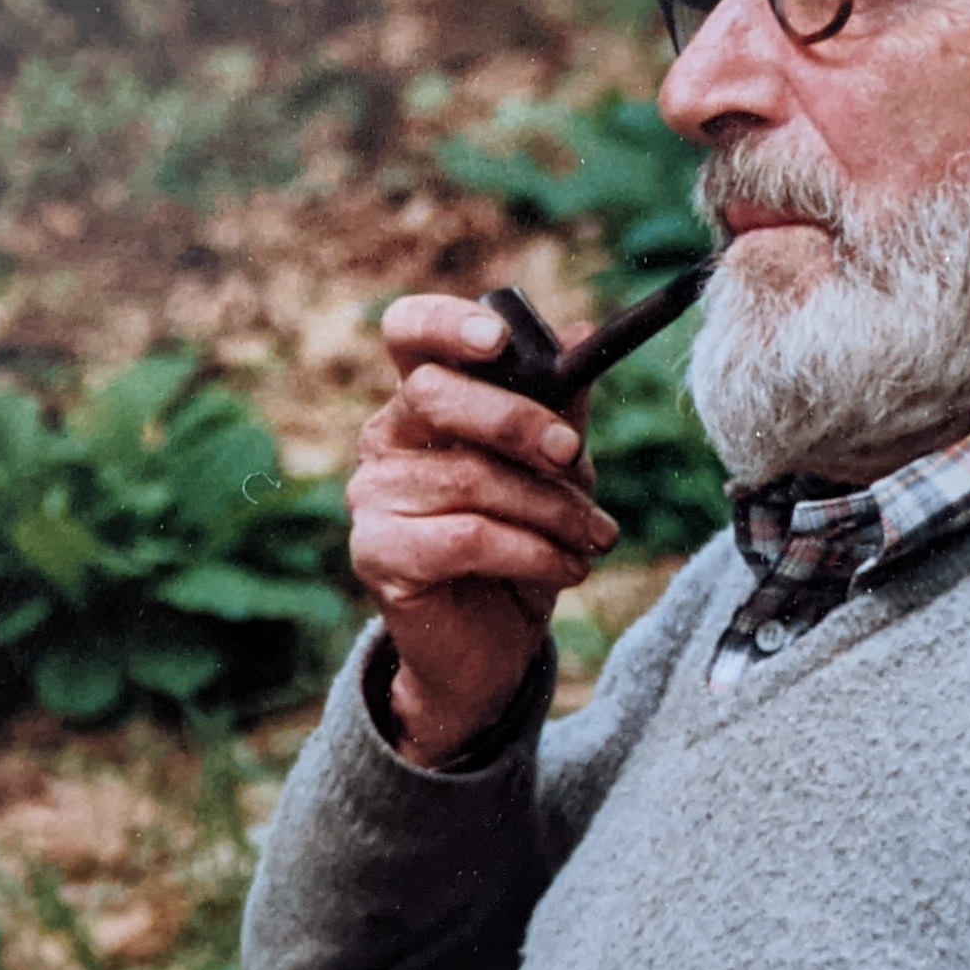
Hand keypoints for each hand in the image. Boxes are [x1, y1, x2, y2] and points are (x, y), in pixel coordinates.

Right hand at [348, 294, 618, 765]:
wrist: (494, 646)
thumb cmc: (523, 541)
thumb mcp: (555, 470)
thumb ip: (562, 406)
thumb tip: (583, 333)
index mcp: (424, 400)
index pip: (408, 333)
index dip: (445, 323)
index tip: (498, 339)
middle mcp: (386, 439)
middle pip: (436, 395)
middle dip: (518, 421)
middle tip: (573, 452)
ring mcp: (374, 496)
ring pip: (469, 478)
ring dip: (550, 508)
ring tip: (595, 537)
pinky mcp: (378, 554)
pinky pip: (468, 538)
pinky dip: (533, 551)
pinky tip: (568, 568)